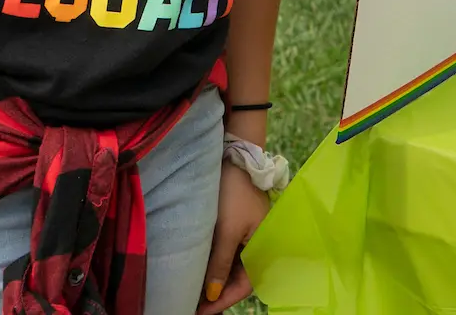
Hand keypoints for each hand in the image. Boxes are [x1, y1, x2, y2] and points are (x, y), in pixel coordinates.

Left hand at [198, 164, 268, 313]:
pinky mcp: (238, 228)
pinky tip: (199, 271)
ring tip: (192, 292)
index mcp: (264, 249)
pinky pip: (227, 254)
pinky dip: (214, 265)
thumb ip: (220, 264)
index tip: (200, 311)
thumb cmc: (234, 194)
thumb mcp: (227, 231)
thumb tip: (213, 294)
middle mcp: (258, 246)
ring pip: (232, 268)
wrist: (236, 157)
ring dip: (214, 281)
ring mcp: (248, 237)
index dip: (222, 301)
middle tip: (192, 306)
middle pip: (239, 279)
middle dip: (217, 295)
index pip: (245, 286)